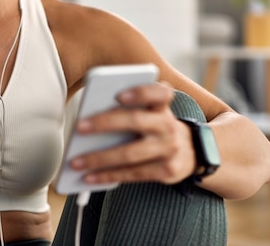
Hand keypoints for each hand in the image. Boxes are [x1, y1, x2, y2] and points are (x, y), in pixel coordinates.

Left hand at [70, 82, 196, 184]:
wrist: (193, 152)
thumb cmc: (157, 126)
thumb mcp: (152, 112)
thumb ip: (131, 109)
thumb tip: (91, 119)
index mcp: (162, 106)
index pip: (158, 93)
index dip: (140, 93)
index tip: (118, 95)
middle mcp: (167, 125)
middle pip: (135, 121)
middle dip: (104, 123)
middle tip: (79, 128)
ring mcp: (169, 149)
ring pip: (129, 154)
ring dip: (99, 159)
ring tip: (75, 162)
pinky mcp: (166, 171)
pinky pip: (133, 174)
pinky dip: (108, 176)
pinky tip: (90, 177)